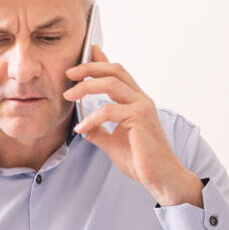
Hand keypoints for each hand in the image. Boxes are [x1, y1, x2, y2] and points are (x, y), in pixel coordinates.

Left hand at [63, 45, 202, 206]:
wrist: (160, 177)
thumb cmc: (141, 160)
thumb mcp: (112, 142)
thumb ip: (99, 130)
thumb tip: (84, 126)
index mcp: (136, 101)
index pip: (118, 74)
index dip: (101, 61)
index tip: (86, 52)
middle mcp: (141, 99)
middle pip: (115, 71)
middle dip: (90, 67)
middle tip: (69, 73)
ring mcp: (142, 107)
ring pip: (112, 84)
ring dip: (86, 87)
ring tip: (68, 95)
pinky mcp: (140, 119)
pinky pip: (109, 110)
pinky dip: (92, 118)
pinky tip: (81, 129)